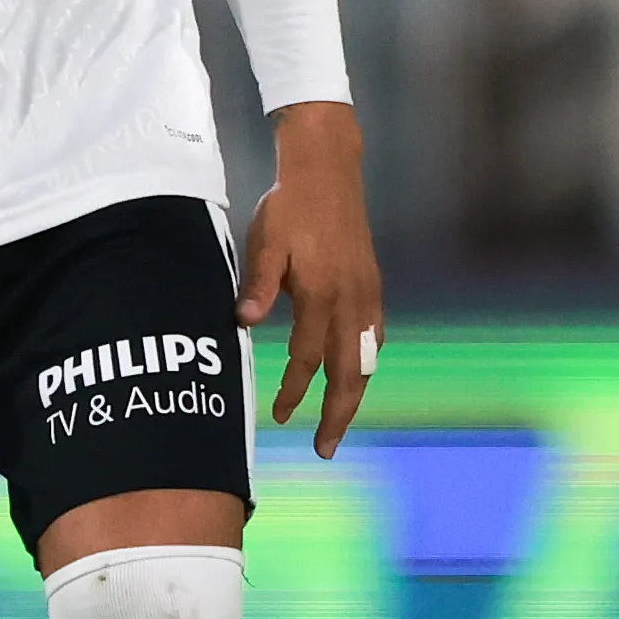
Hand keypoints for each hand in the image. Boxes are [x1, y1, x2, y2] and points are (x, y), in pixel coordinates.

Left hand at [243, 99, 385, 456]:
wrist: (329, 170)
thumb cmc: (291, 206)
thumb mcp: (265, 242)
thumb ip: (258, 285)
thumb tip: (244, 323)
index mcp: (322, 293)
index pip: (308, 358)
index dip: (294, 391)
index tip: (281, 416)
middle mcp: (351, 300)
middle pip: (351, 372)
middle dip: (339, 414)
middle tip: (326, 447)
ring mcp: (367, 293)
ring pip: (367, 358)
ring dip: (356, 393)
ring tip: (342, 419)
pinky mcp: (372, 284)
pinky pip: (375, 336)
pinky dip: (366, 362)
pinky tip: (358, 369)